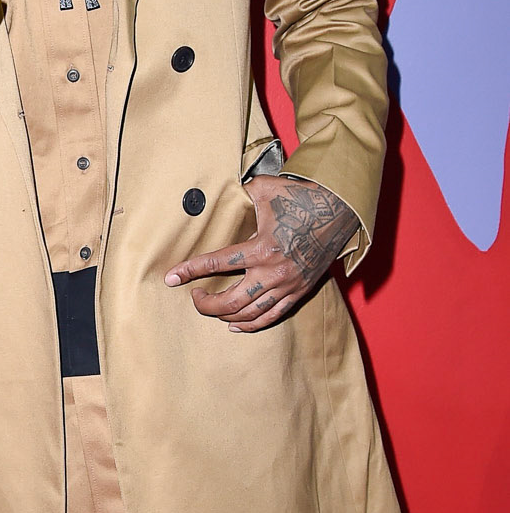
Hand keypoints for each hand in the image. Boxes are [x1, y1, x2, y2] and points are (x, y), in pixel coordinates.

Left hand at [164, 174, 358, 331]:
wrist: (340, 210)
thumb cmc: (301, 196)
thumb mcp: (266, 188)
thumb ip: (239, 193)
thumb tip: (218, 192)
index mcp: (262, 248)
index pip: (216, 264)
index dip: (190, 271)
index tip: (171, 278)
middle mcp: (274, 272)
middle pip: (231, 302)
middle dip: (206, 305)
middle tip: (194, 296)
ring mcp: (288, 285)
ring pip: (250, 314)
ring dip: (226, 316)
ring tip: (212, 308)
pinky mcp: (300, 291)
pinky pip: (273, 316)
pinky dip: (252, 324)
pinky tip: (236, 324)